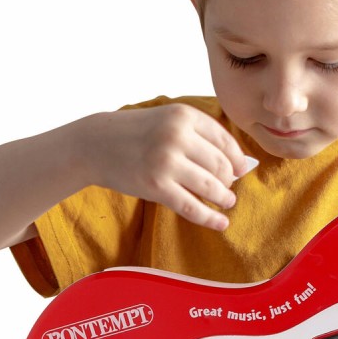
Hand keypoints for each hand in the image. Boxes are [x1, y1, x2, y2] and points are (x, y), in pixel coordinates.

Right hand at [83, 103, 248, 230]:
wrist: (95, 144)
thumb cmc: (137, 133)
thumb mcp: (169, 120)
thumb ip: (201, 136)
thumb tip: (241, 164)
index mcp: (184, 115)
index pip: (225, 141)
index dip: (238, 160)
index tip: (242, 170)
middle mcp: (176, 136)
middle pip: (221, 166)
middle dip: (230, 181)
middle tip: (229, 188)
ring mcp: (165, 162)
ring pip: (210, 187)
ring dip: (224, 198)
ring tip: (227, 202)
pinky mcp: (156, 187)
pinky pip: (192, 207)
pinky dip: (210, 218)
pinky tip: (221, 223)